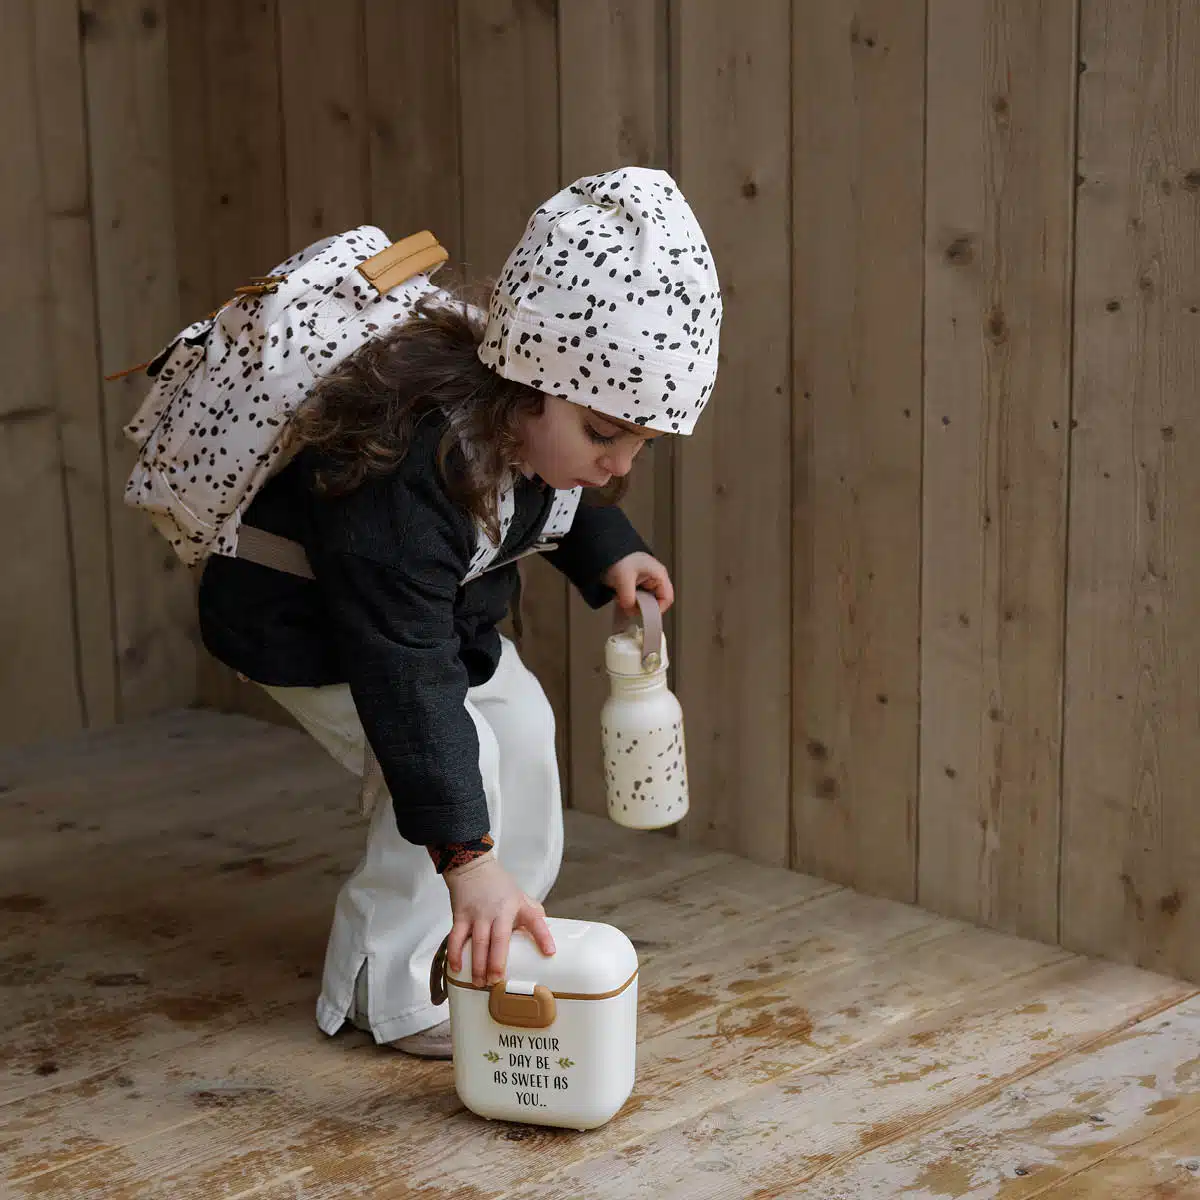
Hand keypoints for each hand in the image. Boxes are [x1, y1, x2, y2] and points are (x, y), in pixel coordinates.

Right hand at [444, 855, 555, 985]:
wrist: (472, 866)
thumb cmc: (498, 884)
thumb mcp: (520, 895)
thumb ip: (533, 912)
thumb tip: (547, 932)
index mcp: (517, 906)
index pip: (534, 920)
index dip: (543, 937)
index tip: (550, 952)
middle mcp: (498, 911)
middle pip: (499, 939)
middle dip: (497, 963)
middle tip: (497, 981)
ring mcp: (478, 914)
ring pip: (478, 943)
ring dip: (478, 965)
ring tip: (480, 983)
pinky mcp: (460, 915)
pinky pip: (456, 938)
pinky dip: (455, 954)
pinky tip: (457, 969)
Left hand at [603, 552, 673, 613]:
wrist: (603, 547)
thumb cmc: (618, 556)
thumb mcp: (624, 579)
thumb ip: (628, 598)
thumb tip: (630, 610)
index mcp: (658, 574)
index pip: (667, 598)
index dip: (657, 609)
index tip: (644, 615)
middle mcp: (654, 577)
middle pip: (655, 601)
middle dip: (643, 607)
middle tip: (630, 608)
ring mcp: (645, 580)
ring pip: (645, 600)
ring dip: (634, 603)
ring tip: (623, 600)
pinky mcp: (636, 583)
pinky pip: (637, 597)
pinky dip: (629, 600)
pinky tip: (621, 598)